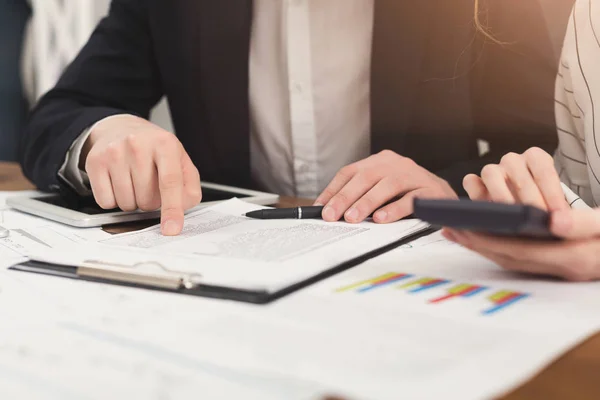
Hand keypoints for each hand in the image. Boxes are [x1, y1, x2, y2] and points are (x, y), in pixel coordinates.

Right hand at [82, 115, 201, 235]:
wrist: (120, 129)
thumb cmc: (154, 150)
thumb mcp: (180, 161)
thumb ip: (189, 187)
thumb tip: (181, 209)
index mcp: (165, 143)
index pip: (170, 182)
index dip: (172, 209)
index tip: (172, 229)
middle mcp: (138, 145)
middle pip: (147, 199)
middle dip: (151, 201)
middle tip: (150, 185)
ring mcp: (114, 152)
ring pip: (126, 204)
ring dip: (133, 202)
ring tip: (134, 182)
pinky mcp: (95, 162)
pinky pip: (106, 202)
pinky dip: (114, 200)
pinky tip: (118, 183)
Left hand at [314, 150, 456, 223]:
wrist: (444, 197)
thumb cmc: (406, 194)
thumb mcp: (380, 191)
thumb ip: (359, 196)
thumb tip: (330, 210)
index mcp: (380, 161)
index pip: (351, 172)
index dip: (334, 189)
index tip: (321, 207)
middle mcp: (396, 164)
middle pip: (366, 177)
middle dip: (345, 197)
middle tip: (332, 215)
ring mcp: (414, 175)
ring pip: (387, 185)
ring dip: (367, 202)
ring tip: (353, 218)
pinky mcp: (430, 190)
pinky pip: (410, 199)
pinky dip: (394, 209)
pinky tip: (381, 219)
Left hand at [442, 208, 599, 280]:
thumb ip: (582, 223)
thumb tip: (553, 221)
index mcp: (570, 259)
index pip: (519, 251)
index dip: (489, 240)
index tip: (466, 227)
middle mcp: (559, 268)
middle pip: (507, 257)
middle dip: (476, 242)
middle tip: (450, 227)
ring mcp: (556, 268)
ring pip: (509, 258)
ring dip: (481, 245)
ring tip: (458, 230)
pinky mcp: (553, 263)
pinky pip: (517, 256)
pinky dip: (496, 245)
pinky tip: (482, 233)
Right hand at [462, 147, 568, 210]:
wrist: (529, 217)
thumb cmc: (546, 210)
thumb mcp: (559, 207)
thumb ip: (562, 211)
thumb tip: (559, 219)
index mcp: (535, 158)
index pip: (543, 169)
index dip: (551, 192)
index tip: (557, 214)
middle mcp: (512, 161)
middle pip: (517, 171)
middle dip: (529, 198)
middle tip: (536, 219)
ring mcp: (492, 171)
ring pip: (490, 172)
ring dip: (501, 195)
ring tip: (512, 217)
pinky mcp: (475, 184)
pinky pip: (470, 181)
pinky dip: (476, 195)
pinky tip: (489, 212)